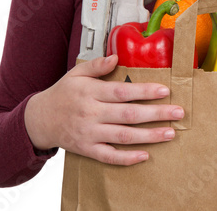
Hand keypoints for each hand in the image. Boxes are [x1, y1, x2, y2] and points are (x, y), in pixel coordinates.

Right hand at [25, 55, 183, 165]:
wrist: (38, 120)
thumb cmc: (62, 94)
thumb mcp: (75, 74)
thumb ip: (96, 66)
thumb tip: (116, 57)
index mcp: (90, 93)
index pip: (122, 92)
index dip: (144, 91)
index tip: (165, 90)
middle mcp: (91, 114)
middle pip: (128, 115)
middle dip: (156, 114)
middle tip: (177, 112)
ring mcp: (89, 134)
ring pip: (123, 136)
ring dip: (149, 136)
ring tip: (169, 132)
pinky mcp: (87, 149)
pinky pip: (109, 156)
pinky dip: (127, 158)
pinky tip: (145, 155)